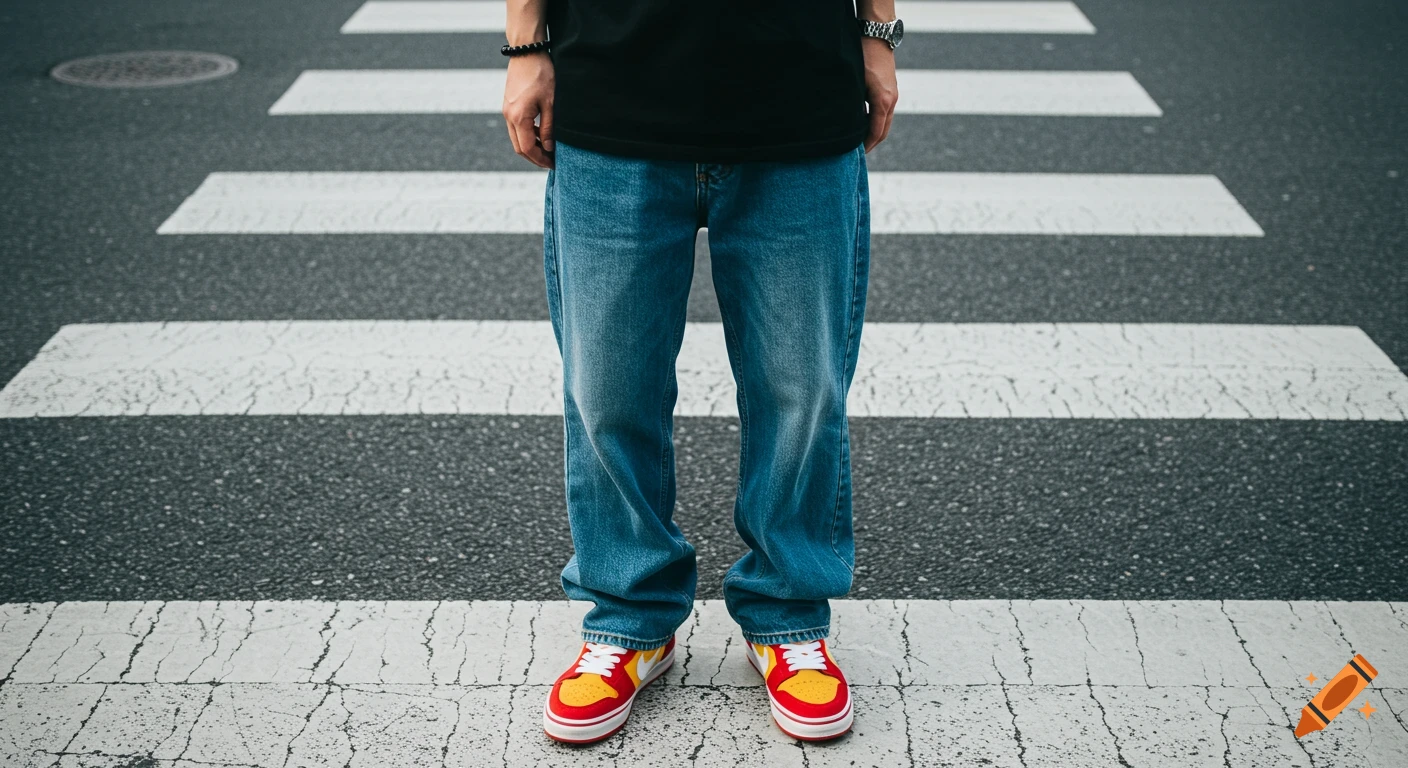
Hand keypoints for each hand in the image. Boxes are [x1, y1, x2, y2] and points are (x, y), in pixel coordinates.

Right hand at [502, 52, 554, 168]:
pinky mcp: (508, 105)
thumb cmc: (541, 74)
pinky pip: (516, 127)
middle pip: (519, 147)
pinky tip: (542, 134)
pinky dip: (528, 134)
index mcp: (518, 117)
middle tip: (551, 162)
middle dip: (535, 157)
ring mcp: (506, 110)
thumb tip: (549, 148)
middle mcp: (508, 116)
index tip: (553, 165)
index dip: (540, 160)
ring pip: (517, 138)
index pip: (527, 148)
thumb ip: (549, 128)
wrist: (527, 51)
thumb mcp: (551, 103)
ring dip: (531, 146)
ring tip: (548, 150)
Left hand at [860, 37, 897, 152]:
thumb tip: (846, 124)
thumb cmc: (863, 58)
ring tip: (859, 138)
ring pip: (885, 121)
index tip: (857, 154)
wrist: (877, 36)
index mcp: (882, 102)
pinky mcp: (891, 89)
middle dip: (871, 142)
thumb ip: (853, 105)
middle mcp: (891, 100)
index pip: (876, 132)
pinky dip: (876, 121)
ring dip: (874, 132)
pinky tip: (863, 121)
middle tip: (857, 151)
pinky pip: (885, 112)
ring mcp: (893, 95)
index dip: (866, 145)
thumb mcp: (854, 83)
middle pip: (883, 131)